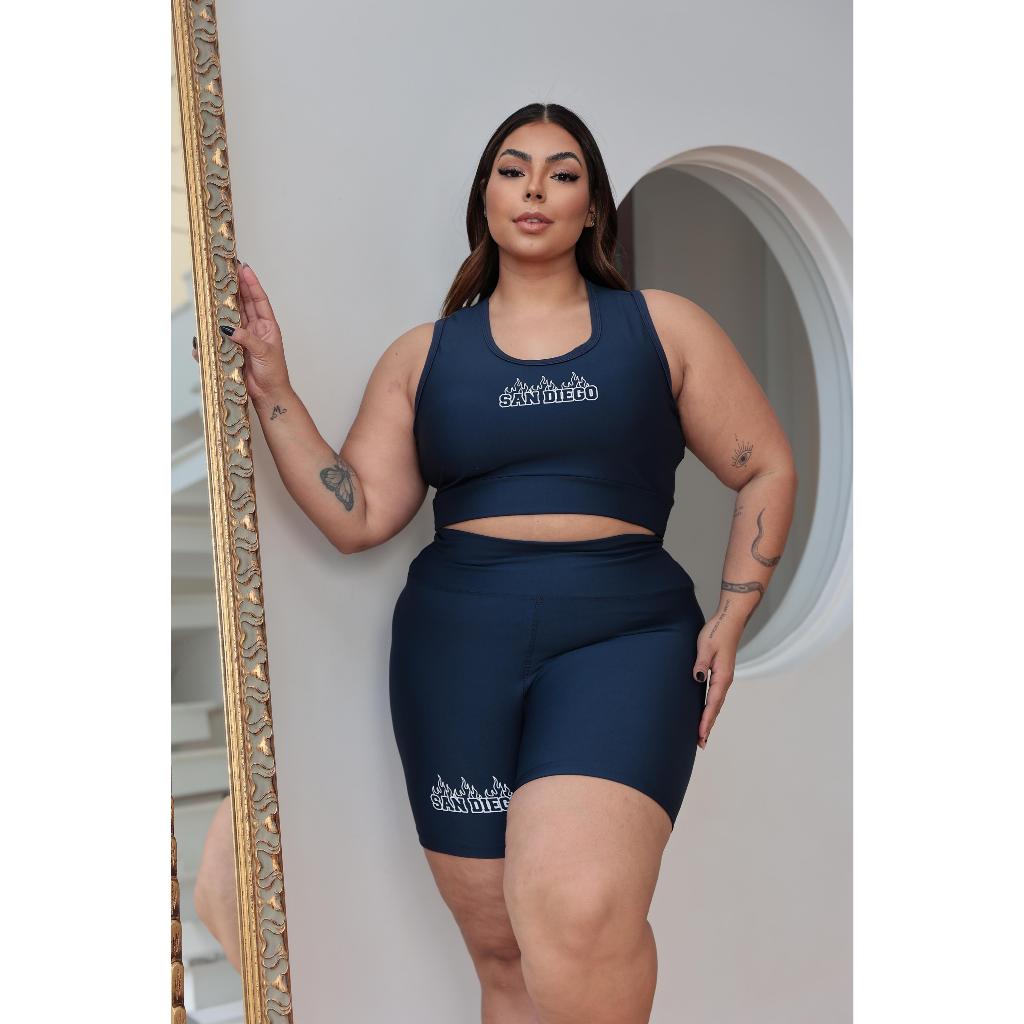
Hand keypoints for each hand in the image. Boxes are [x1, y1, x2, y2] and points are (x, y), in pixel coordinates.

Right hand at [219, 261, 292, 401]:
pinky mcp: (232, 349)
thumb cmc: (273, 374)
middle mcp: (255, 329)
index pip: (259, 300)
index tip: (244, 268)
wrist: (268, 395)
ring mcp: (243, 338)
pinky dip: (210, 334)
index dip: (252, 283)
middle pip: (243, 303)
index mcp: (267, 326)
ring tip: (213, 290)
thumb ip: (247, 339)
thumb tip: (228, 328)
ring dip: (222, 305)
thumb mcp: (264, 353)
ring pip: (230, 317)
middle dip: (235, 287)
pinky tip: (203, 330)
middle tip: (226, 271)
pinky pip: (219, 338)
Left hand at [692, 616, 739, 748]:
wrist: (730, 620)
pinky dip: (711, 707)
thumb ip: (700, 663)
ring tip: (703, 735)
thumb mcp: (705, 646)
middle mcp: (725, 680)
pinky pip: (715, 695)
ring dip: (710, 718)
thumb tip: (697, 678)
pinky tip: (706, 712)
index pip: (712, 703)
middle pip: (716, 707)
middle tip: (701, 743)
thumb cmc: (717, 632)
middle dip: (708, 725)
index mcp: (722, 676)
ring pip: (716, 703)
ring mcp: (724, 677)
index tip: (701, 734)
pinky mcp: (721, 673)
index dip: (706, 719)